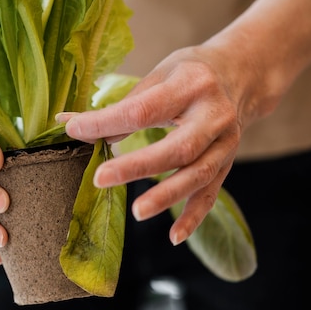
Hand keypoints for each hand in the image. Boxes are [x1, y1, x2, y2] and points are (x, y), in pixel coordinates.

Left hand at [58, 43, 259, 246]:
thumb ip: (121, 105)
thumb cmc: (189, 73)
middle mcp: (214, 115)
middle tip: (101, 179)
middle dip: (138, 166)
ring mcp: (226, 142)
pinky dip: (193, 216)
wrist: (239, 74)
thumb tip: (72, 124)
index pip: (143, 109)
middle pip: (178, 147)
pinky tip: (174, 236)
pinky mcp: (228, 162)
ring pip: (198, 174)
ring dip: (167, 195)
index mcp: (191, 84)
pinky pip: (211, 193)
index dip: (106, 122)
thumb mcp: (158, 76)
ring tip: (137, 212)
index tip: (74, 129)